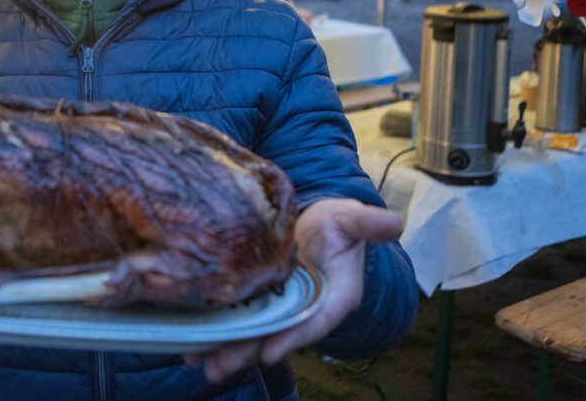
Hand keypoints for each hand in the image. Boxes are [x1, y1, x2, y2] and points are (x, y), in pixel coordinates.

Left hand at [187, 199, 401, 382]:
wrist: (315, 222)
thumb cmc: (337, 223)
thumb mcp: (351, 219)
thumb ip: (366, 224)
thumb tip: (394, 222)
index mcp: (335, 294)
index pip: (315, 319)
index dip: (293, 336)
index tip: (270, 351)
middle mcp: (306, 307)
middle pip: (276, 334)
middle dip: (248, 350)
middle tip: (219, 367)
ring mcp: (280, 305)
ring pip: (253, 332)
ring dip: (227, 349)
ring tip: (199, 364)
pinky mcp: (259, 298)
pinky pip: (239, 319)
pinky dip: (216, 331)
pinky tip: (191, 345)